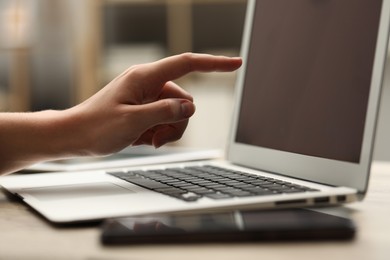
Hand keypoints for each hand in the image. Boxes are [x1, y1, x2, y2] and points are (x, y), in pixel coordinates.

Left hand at [69, 53, 241, 155]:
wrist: (74, 136)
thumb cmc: (96, 127)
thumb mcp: (133, 122)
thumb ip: (165, 112)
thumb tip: (190, 106)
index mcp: (144, 77)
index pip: (187, 64)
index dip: (214, 64)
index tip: (235, 64)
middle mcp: (149, 84)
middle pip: (184, 99)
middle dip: (177, 121)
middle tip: (156, 137)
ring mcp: (147, 98)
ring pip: (177, 113)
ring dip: (168, 130)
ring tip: (147, 139)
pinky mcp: (145, 110)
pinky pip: (166, 120)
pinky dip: (160, 133)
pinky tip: (142, 139)